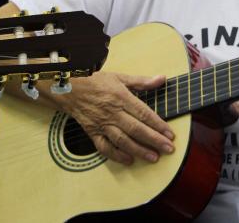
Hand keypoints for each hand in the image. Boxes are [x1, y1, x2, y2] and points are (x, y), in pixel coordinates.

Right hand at [53, 71, 175, 164]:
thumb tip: (161, 79)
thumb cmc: (95, 81)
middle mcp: (112, 112)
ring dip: (139, 150)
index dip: (158, 125)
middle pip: (136, 129)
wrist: (67, 87)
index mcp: (121, 97)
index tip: (170, 134)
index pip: (144, 113)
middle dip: (154, 140)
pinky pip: (104, 147)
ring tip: (153, 157)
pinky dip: (116, 155)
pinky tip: (129, 160)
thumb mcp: (119, 77)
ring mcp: (102, 124)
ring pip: (122, 140)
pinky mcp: (92, 132)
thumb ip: (142, 81)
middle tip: (168, 149)